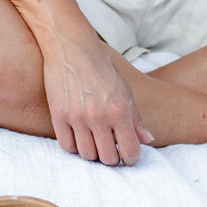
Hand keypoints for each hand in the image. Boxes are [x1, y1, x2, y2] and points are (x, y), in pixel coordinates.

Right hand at [41, 34, 153, 165]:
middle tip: (111, 151)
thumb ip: (136, 119)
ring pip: (86, 155)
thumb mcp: (126, 91)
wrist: (72, 47)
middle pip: (107, 158)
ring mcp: (77, 117)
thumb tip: (148, 140)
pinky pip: (67, 146)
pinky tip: (79, 138)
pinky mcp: (59, 115)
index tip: (128, 156)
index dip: (131, 158)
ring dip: (92, 153)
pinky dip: (74, 146)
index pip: (130, 150)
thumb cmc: (102, 68)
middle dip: (111, 158)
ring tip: (94, 143)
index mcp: (120, 110)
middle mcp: (99, 116)